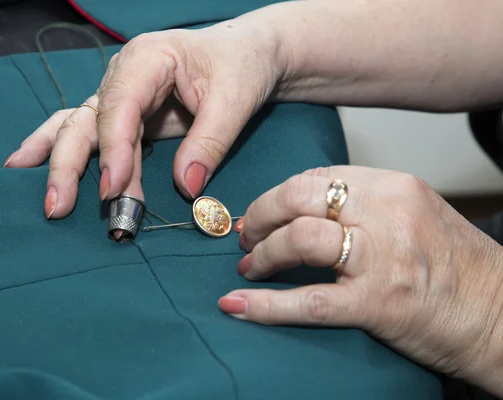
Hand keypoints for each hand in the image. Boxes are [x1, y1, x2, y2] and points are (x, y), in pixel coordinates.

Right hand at [3, 21, 280, 221]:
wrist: (246, 55)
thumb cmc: (241, 67)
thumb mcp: (234, 100)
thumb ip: (210, 143)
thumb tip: (186, 188)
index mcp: (148, 59)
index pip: (120, 106)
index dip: (113, 149)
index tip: (112, 190)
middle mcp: (124, 74)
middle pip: (88, 120)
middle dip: (71, 165)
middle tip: (59, 208)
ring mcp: (120, 95)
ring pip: (81, 128)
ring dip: (63, 166)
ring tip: (47, 201)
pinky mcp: (126, 115)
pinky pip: (88, 132)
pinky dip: (59, 149)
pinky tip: (28, 164)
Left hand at [221, 166, 502, 392]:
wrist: (499, 314)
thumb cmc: (454, 267)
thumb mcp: (413, 215)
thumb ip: (363, 205)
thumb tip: (301, 210)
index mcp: (394, 187)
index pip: (316, 177)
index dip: (277, 196)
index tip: (260, 212)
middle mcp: (388, 214)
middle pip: (299, 197)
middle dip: (259, 215)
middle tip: (245, 236)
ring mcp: (383, 258)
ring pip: (299, 239)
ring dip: (262, 254)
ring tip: (250, 267)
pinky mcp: (378, 304)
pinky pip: (308, 300)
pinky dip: (265, 305)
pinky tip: (237, 305)